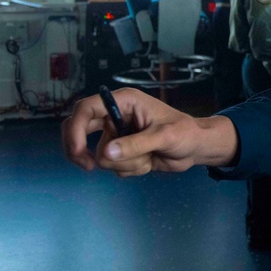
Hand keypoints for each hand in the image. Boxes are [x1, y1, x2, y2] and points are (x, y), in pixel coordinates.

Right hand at [61, 87, 237, 176]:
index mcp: (125, 102)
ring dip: (126, 163)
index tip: (78, 151)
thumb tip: (106, 153)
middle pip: (78, 130)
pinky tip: (148, 162)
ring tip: (149, 157)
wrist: (196, 148)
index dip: (74, 129)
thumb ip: (136, 144)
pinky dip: (130, 169)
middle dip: (80, 150)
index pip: (85, 109)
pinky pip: (113, 166)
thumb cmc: (185, 133)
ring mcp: (117, 134)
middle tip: (88, 167)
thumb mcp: (164, 136)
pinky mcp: (122, 151)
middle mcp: (116, 116)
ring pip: (101, 155)